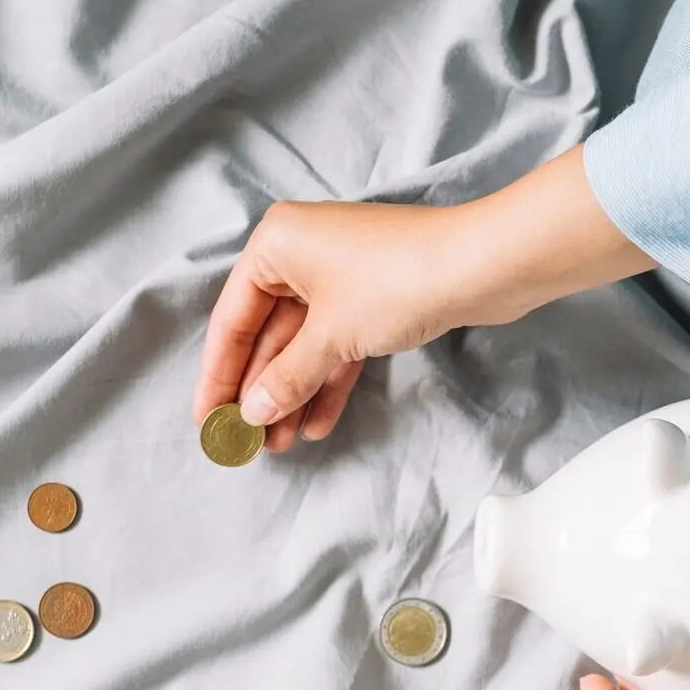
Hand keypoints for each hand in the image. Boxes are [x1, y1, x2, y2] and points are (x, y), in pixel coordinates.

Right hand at [191, 146, 654, 449]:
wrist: (482, 265)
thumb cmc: (396, 283)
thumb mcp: (330, 336)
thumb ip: (285, 377)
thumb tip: (251, 413)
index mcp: (275, 245)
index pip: (231, 318)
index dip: (217, 375)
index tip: (206, 420)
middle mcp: (301, 254)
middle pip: (266, 335)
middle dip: (259, 391)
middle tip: (246, 441)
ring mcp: (339, 276)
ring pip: (303, 345)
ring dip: (292, 394)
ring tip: (280, 444)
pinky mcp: (373, 298)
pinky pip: (336, 345)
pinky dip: (326, 381)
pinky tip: (315, 423)